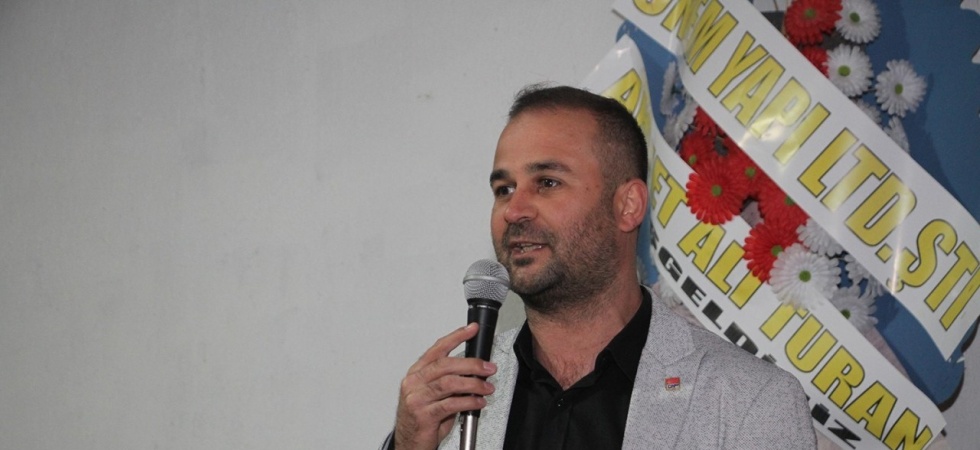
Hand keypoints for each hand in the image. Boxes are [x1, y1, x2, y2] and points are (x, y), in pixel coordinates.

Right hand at [393, 323, 496, 449]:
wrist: (409, 442)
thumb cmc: (422, 418)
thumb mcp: (432, 394)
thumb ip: (448, 380)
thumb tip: (473, 371)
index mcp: (416, 373)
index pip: (437, 349)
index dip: (456, 337)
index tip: (471, 330)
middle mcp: (414, 383)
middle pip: (445, 365)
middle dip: (471, 364)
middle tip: (488, 368)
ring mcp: (417, 398)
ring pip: (449, 383)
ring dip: (473, 384)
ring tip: (486, 387)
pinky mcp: (424, 415)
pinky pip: (451, 404)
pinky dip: (469, 402)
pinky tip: (478, 402)